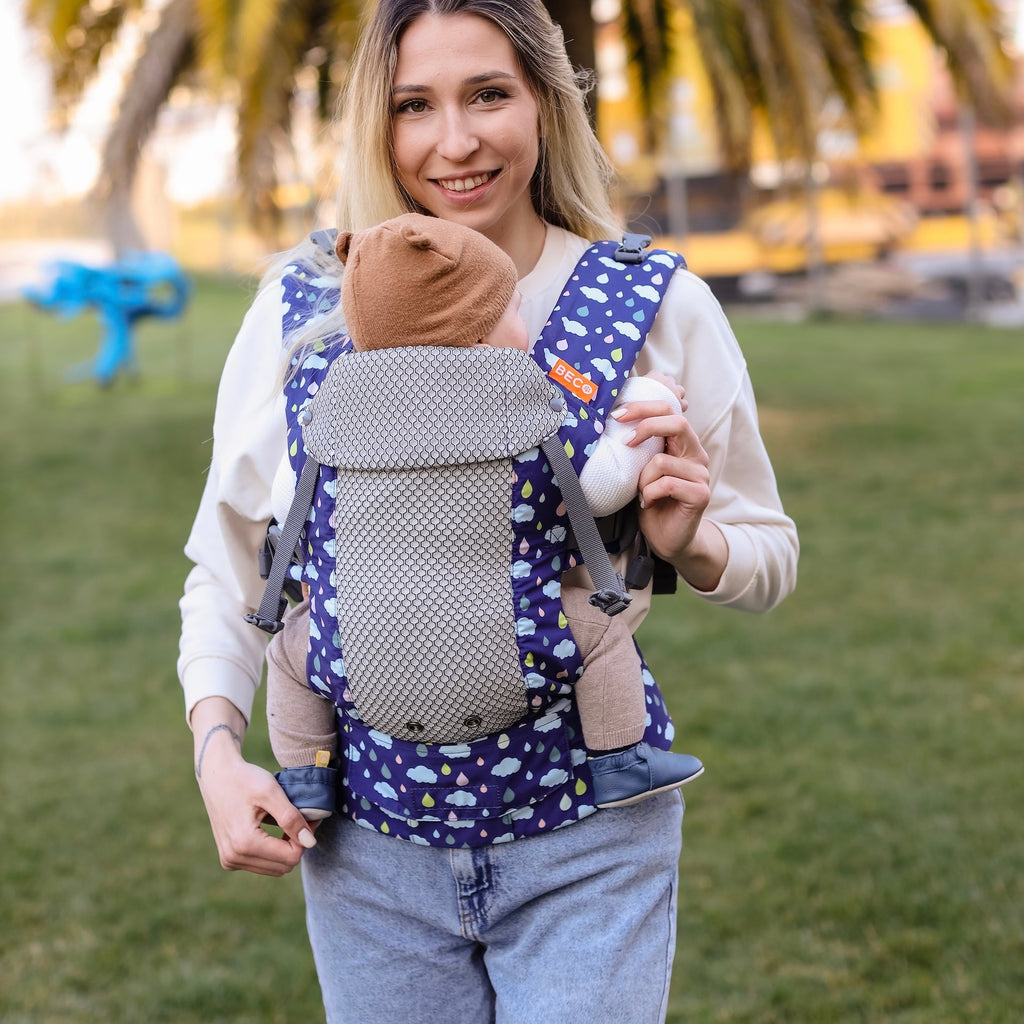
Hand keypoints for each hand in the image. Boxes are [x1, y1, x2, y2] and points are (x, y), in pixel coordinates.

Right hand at [192, 698, 317, 875]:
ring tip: (287, 824)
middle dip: (296, 844)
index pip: (291, 857)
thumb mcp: (271, 793)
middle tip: (300, 820)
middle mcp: (234, 858)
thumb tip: (310, 842)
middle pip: (283, 866)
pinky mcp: (229, 859)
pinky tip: (273, 833)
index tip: (308, 819)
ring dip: (285, 850)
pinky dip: (273, 852)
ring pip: (274, 869)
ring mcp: (230, 861)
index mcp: (245, 843)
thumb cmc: (245, 779)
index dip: (305, 838)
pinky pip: (262, 865)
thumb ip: (291, 818)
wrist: (217, 776)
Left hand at [612, 385, 726, 590]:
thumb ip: (639, 447)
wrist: (666, 539)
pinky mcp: (701, 494)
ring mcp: (701, 474)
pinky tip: (649, 503)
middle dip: (646, 426)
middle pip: (677, 422)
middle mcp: (696, 454)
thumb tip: (612, 422)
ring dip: (643, 478)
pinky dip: (650, 493)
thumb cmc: (651, 501)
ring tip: (642, 492)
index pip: (669, 410)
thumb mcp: (641, 469)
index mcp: (682, 444)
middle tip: (625, 440)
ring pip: (662, 461)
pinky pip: (666, 484)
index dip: (644, 407)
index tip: (617, 415)